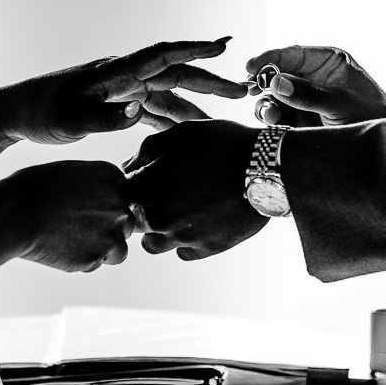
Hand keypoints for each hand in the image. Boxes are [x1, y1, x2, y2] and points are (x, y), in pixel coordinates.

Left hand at [6, 39, 248, 144]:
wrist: (15, 113)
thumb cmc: (39, 114)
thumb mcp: (68, 121)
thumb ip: (104, 117)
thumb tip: (139, 111)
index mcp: (115, 71)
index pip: (162, 55)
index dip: (194, 50)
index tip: (224, 46)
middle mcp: (123, 75)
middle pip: (175, 73)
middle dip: (210, 81)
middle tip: (243, 91)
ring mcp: (121, 88)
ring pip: (167, 93)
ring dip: (195, 103)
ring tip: (222, 118)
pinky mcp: (115, 102)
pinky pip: (152, 108)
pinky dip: (172, 118)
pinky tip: (188, 132)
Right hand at [8, 161, 134, 271]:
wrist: (15, 214)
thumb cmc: (33, 189)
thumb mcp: (71, 173)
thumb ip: (95, 186)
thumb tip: (103, 202)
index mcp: (113, 177)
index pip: (124, 198)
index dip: (105, 207)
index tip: (83, 210)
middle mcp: (120, 205)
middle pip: (126, 225)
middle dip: (107, 230)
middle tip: (76, 228)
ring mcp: (111, 234)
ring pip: (119, 250)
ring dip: (101, 250)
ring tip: (70, 241)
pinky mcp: (96, 258)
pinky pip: (96, 264)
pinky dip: (83, 261)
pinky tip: (60, 249)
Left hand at [122, 120, 266, 260]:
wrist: (266, 168)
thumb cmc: (222, 144)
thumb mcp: (180, 133)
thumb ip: (146, 151)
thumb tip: (128, 167)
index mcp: (144, 187)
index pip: (119, 195)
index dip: (131, 186)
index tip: (146, 179)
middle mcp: (156, 218)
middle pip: (133, 223)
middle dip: (143, 209)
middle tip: (168, 193)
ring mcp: (179, 237)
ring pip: (153, 244)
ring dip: (161, 230)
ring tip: (183, 210)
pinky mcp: (203, 250)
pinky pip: (182, 251)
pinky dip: (186, 240)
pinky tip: (202, 220)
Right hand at [246, 46, 385, 126]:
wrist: (380, 151)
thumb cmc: (371, 117)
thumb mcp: (341, 103)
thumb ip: (308, 94)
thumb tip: (276, 83)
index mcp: (328, 62)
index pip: (293, 54)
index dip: (270, 58)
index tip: (252, 67)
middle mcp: (313, 78)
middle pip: (278, 74)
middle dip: (265, 84)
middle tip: (253, 91)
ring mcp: (304, 100)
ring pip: (273, 97)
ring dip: (268, 105)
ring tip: (272, 117)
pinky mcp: (298, 120)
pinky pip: (277, 117)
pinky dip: (272, 121)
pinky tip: (276, 126)